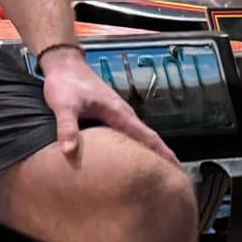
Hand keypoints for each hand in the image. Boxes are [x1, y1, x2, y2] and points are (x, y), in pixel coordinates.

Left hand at [39, 49, 173, 164]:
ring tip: (153, 172)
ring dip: (146, 151)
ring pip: (136, 136)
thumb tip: (68, 152)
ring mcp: (116, 113)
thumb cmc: (66, 83)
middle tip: (169, 178)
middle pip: (146, 139)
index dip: (163, 152)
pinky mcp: (107, 113)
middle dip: (159, 156)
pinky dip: (131, 145)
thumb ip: (67, 127)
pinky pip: (124, 132)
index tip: (177, 168)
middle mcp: (123, 113)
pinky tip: (127, 156)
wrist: (63, 64)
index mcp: (119, 113)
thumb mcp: (64, 106)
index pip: (147, 136)